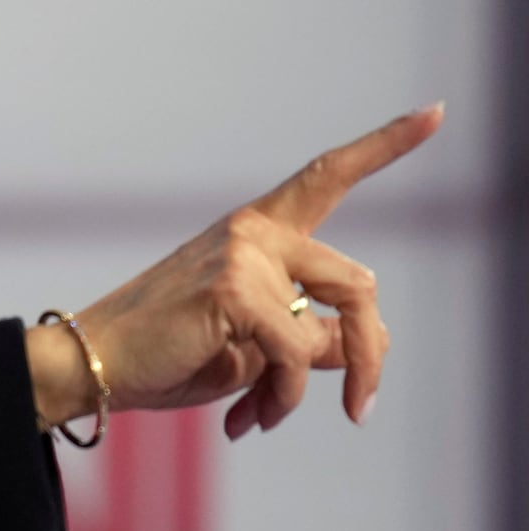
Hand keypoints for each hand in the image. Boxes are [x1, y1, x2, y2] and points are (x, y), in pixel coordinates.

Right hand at [30, 103, 443, 438]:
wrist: (94, 363)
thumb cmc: (169, 353)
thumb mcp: (252, 345)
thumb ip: (308, 334)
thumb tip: (359, 346)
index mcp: (255, 231)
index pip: (327, 176)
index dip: (386, 144)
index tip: (437, 112)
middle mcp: (252, 230)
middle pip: (359, 284)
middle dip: (372, 355)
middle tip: (359, 412)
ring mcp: (242, 254)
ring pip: (335, 329)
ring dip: (316, 387)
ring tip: (267, 416)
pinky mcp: (233, 290)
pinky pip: (297, 357)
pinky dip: (280, 399)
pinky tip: (244, 418)